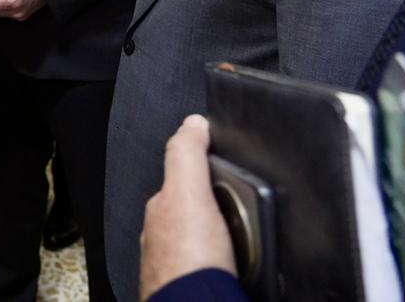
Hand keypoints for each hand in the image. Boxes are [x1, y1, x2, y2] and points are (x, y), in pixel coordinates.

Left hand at [139, 115, 236, 299]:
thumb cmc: (189, 260)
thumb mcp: (187, 192)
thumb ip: (186, 153)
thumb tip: (193, 122)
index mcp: (160, 211)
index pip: (180, 181)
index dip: (202, 173)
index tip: (224, 171)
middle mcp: (163, 237)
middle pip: (193, 209)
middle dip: (214, 205)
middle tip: (242, 207)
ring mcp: (177, 263)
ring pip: (203, 237)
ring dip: (221, 234)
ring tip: (245, 236)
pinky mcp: (196, 283)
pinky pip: (212, 263)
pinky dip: (224, 259)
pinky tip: (237, 262)